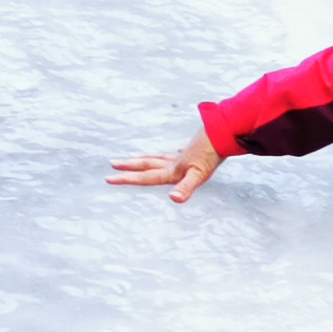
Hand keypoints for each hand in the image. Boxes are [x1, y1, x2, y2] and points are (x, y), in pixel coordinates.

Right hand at [108, 131, 222, 202]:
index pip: (145, 177)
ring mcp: (183, 155)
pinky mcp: (194, 150)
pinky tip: (176, 151)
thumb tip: (173, 199)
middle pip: (147, 163)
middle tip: (112, 164)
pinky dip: (172, 153)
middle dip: (129, 166)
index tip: (109, 178)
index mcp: (172, 170)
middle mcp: (174, 162)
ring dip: (145, 157)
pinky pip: (177, 152)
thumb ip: (185, 188)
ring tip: (134, 156)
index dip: (127, 179)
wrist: (223, 133)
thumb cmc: (211, 155)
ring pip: (159, 156)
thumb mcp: (198, 175)